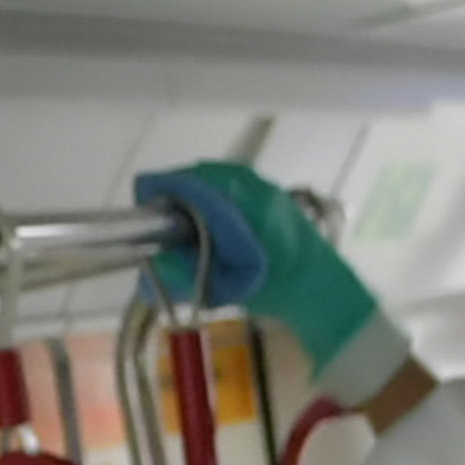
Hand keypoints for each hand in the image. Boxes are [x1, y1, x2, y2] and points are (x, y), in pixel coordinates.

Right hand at [135, 163, 401, 408]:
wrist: (322, 288)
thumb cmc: (274, 287)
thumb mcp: (225, 285)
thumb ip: (185, 272)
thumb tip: (150, 262)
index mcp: (237, 200)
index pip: (184, 182)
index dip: (158, 195)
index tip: (141, 216)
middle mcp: (248, 183)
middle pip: (196, 177)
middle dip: (174, 198)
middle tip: (159, 226)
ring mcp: (262, 186)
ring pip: (213, 180)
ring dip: (194, 199)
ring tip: (181, 227)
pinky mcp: (270, 194)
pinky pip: (231, 187)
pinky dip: (213, 201)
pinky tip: (212, 226)